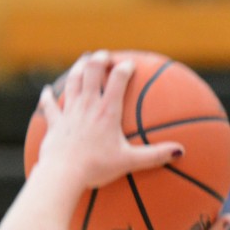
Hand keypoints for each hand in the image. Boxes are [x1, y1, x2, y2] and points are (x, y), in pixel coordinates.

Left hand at [36, 50, 181, 191]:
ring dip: (78, 68)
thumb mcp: (130, 162)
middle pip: (92, 71)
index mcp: (107, 111)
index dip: (125, 68)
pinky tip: (48, 90)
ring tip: (84, 61)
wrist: (64, 173)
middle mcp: (87, 105)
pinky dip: (49, 96)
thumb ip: (155, 156)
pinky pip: (50, 105)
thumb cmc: (97, 167)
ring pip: (73, 81)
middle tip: (105, 56)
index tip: (130, 65)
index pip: (118, 79)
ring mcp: (69, 112)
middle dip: (99, 59)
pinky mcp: (55, 123)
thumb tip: (181, 152)